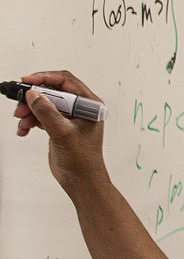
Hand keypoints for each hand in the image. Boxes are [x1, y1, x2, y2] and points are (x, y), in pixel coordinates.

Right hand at [13, 70, 109, 192]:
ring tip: (21, 121)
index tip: (27, 82)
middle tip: (19, 106)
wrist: (80, 180)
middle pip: (52, 91)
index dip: (45, 78)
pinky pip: (40, 116)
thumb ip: (47, 112)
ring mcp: (69, 117)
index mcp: (90, 105)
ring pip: (43, 104)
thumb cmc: (82, 160)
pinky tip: (24, 130)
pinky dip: (30, 121)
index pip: (66, 82)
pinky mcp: (59, 126)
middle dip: (33, 98)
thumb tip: (34, 94)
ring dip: (29, 111)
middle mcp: (80, 108)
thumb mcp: (63, 133)